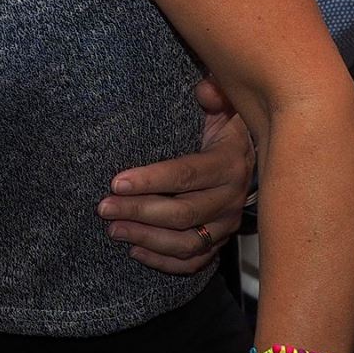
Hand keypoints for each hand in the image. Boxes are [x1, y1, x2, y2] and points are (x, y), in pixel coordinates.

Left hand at [100, 78, 252, 273]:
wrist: (250, 158)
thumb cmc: (224, 128)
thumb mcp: (224, 107)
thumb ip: (215, 96)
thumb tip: (205, 90)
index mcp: (228, 164)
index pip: (186, 175)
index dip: (151, 180)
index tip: (115, 181)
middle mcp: (230, 199)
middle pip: (182, 214)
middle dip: (138, 211)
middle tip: (103, 207)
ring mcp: (226, 225)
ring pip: (186, 243)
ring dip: (146, 239)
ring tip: (112, 229)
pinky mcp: (220, 243)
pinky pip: (194, 262)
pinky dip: (164, 262)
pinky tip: (135, 252)